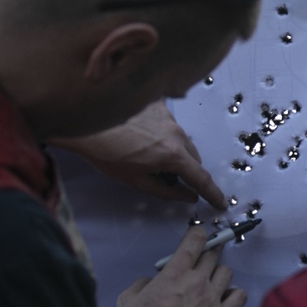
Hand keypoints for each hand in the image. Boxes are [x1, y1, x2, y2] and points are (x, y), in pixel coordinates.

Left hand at [50, 101, 226, 209]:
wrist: (85, 121)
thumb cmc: (106, 154)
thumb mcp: (135, 180)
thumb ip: (166, 191)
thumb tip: (188, 196)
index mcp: (172, 156)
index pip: (201, 178)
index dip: (213, 193)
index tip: (221, 202)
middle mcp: (177, 134)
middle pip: (193, 157)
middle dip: (186, 169)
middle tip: (168, 176)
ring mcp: (169, 117)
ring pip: (181, 139)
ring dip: (173, 149)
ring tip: (147, 151)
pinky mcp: (159, 104)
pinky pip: (169, 123)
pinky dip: (162, 132)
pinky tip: (141, 133)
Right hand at [117, 227, 247, 306]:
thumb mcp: (127, 303)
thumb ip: (140, 285)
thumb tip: (149, 282)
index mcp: (174, 274)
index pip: (194, 242)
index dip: (198, 234)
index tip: (199, 235)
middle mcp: (197, 282)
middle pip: (212, 255)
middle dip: (209, 252)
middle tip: (205, 257)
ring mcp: (213, 299)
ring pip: (226, 272)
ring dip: (219, 273)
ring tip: (211, 282)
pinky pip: (239, 296)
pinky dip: (234, 294)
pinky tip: (225, 298)